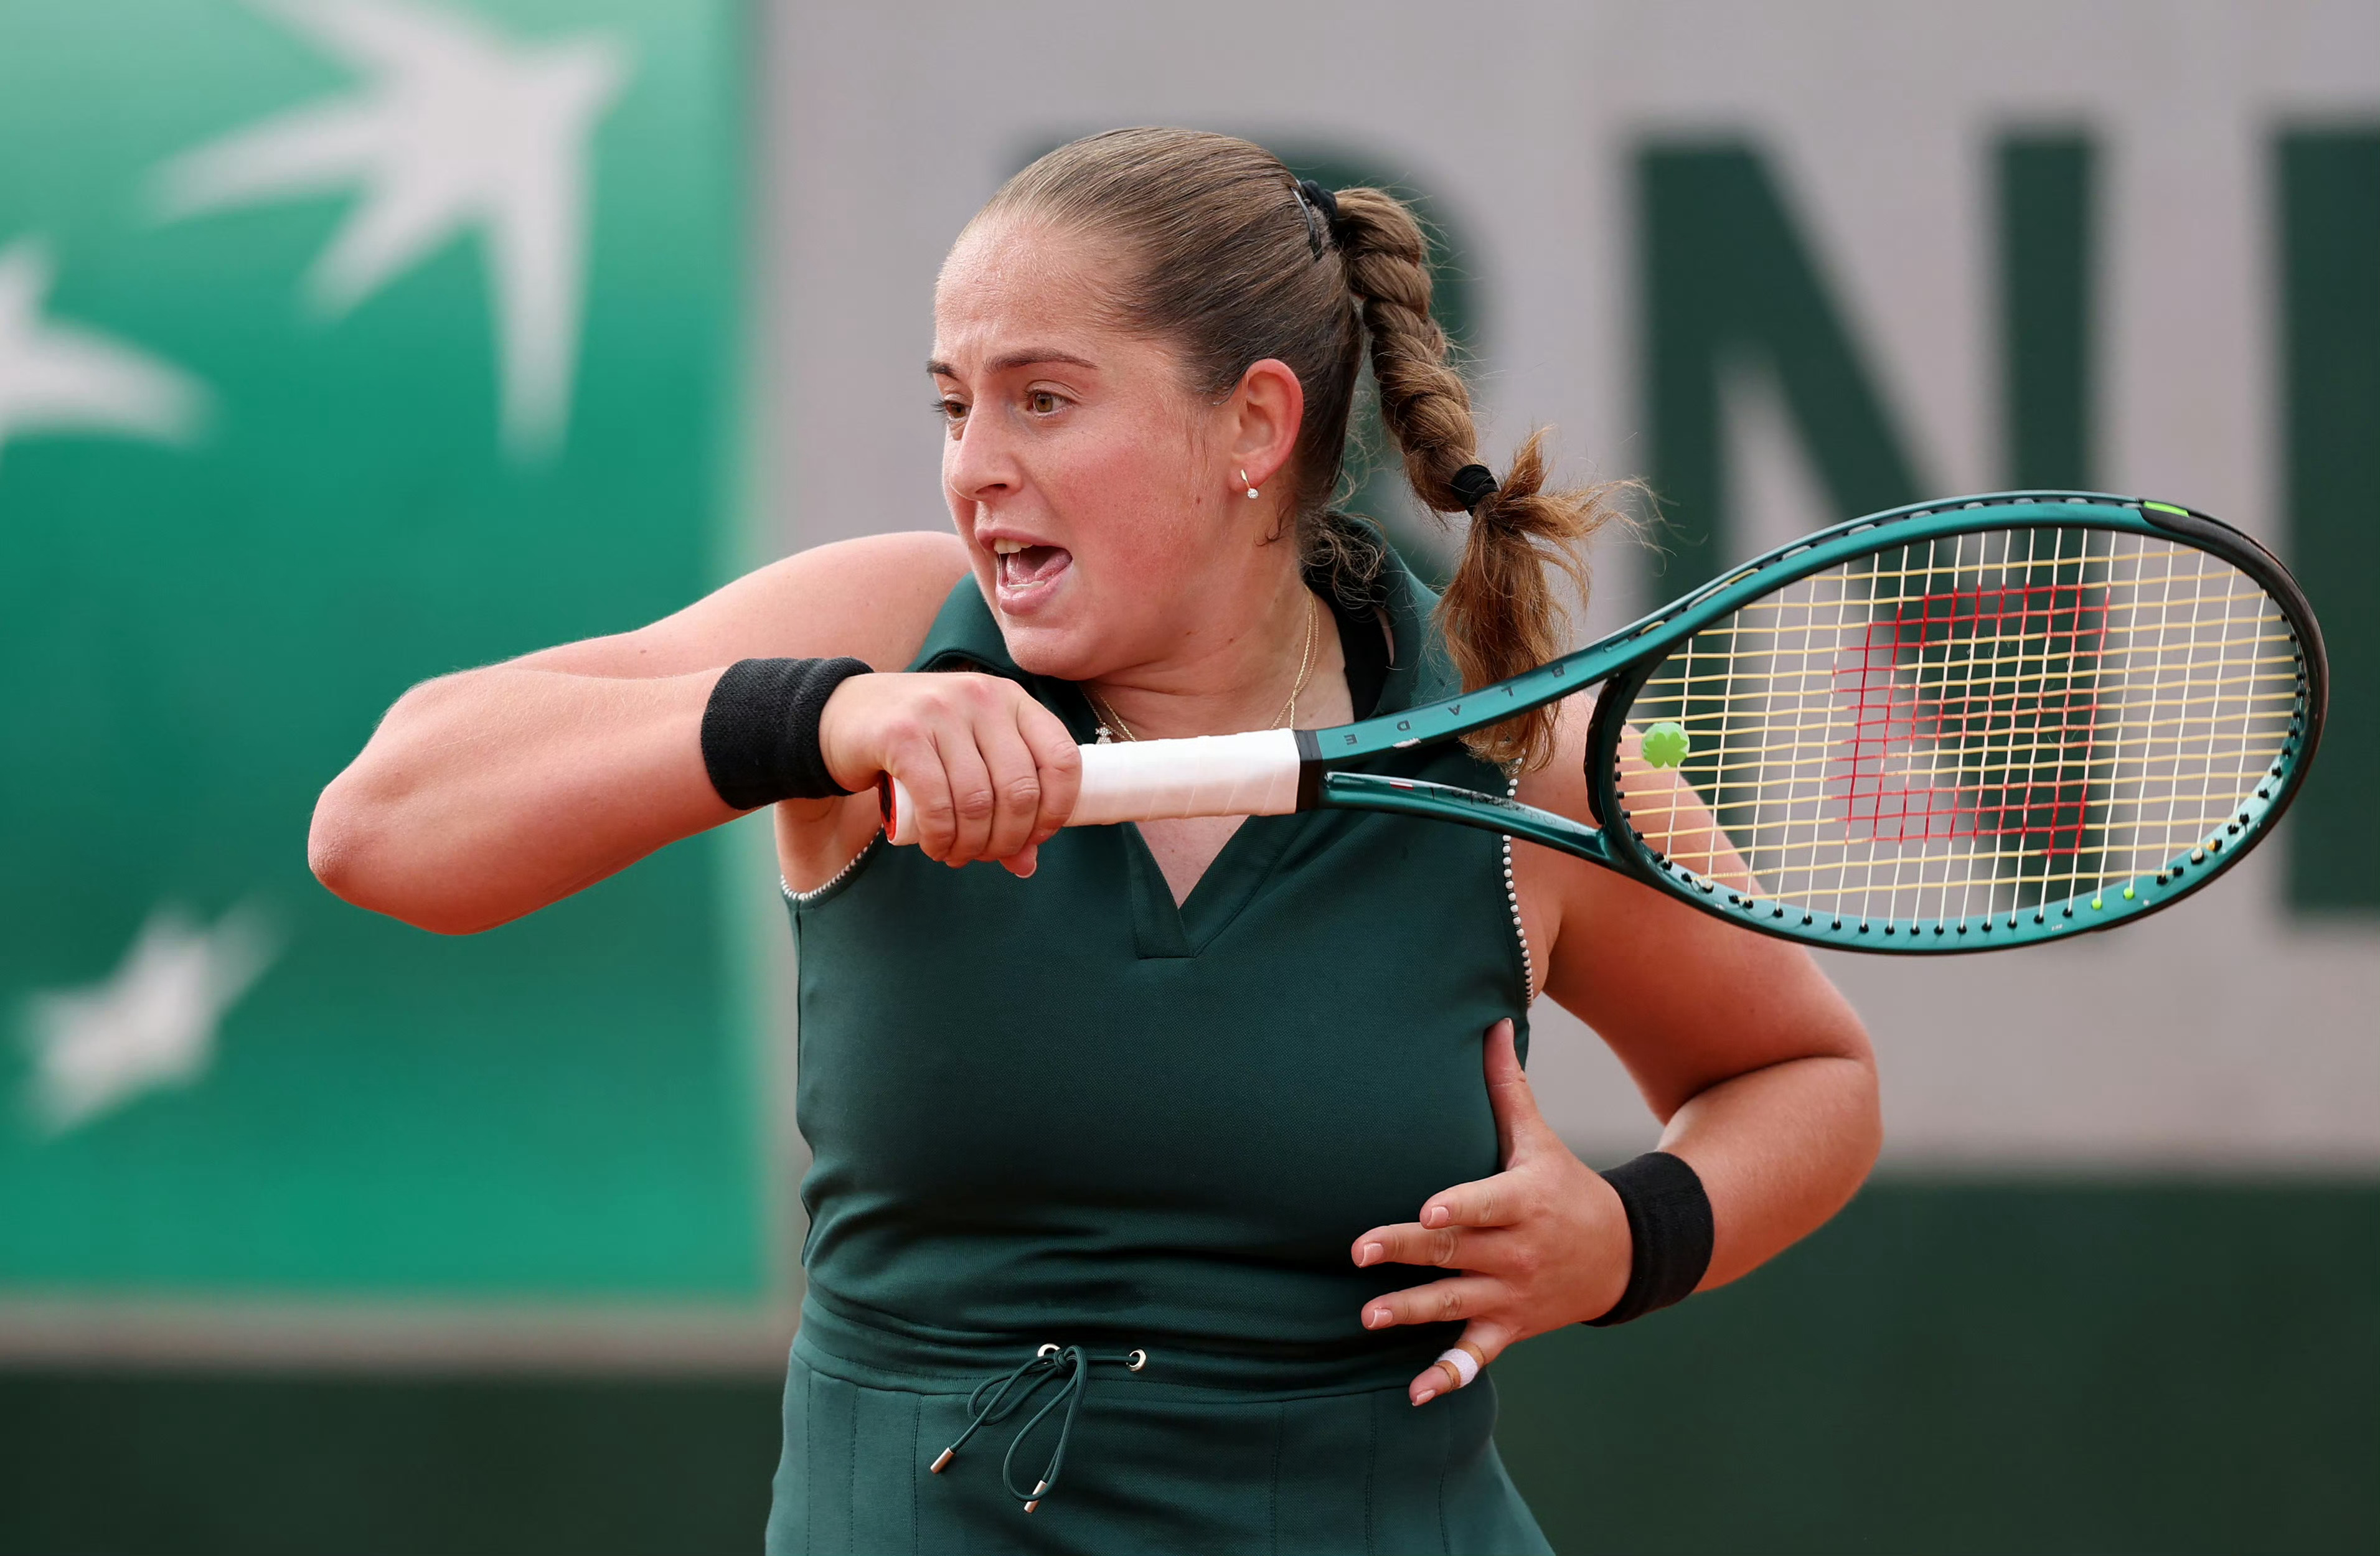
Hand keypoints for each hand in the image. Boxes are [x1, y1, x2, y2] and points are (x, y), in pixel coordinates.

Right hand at [817, 671, 1080, 875]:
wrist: (838, 715)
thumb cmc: (916, 742)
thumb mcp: (968, 759)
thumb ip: (1003, 803)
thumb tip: (1028, 864)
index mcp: (1011, 699)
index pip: (1062, 758)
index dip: (1057, 810)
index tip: (1035, 837)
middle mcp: (982, 698)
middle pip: (1021, 789)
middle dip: (1009, 839)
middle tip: (988, 855)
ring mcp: (942, 711)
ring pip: (979, 801)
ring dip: (973, 845)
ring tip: (959, 855)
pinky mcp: (903, 733)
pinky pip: (938, 802)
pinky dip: (942, 837)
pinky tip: (937, 847)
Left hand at [1351, 1019, 1633, 1403]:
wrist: (1624, 1254)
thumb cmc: (1565, 1184)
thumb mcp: (1539, 1137)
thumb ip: (1507, 1085)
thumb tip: (1491, 1018)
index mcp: (1522, 1200)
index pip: (1486, 1203)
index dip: (1458, 1208)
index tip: (1426, 1211)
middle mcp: (1517, 1250)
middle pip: (1456, 1252)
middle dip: (1406, 1254)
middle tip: (1358, 1254)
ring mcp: (1513, 1294)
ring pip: (1457, 1305)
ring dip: (1413, 1314)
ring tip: (1368, 1318)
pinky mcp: (1511, 1328)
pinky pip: (1477, 1356)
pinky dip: (1449, 1377)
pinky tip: (1416, 1393)